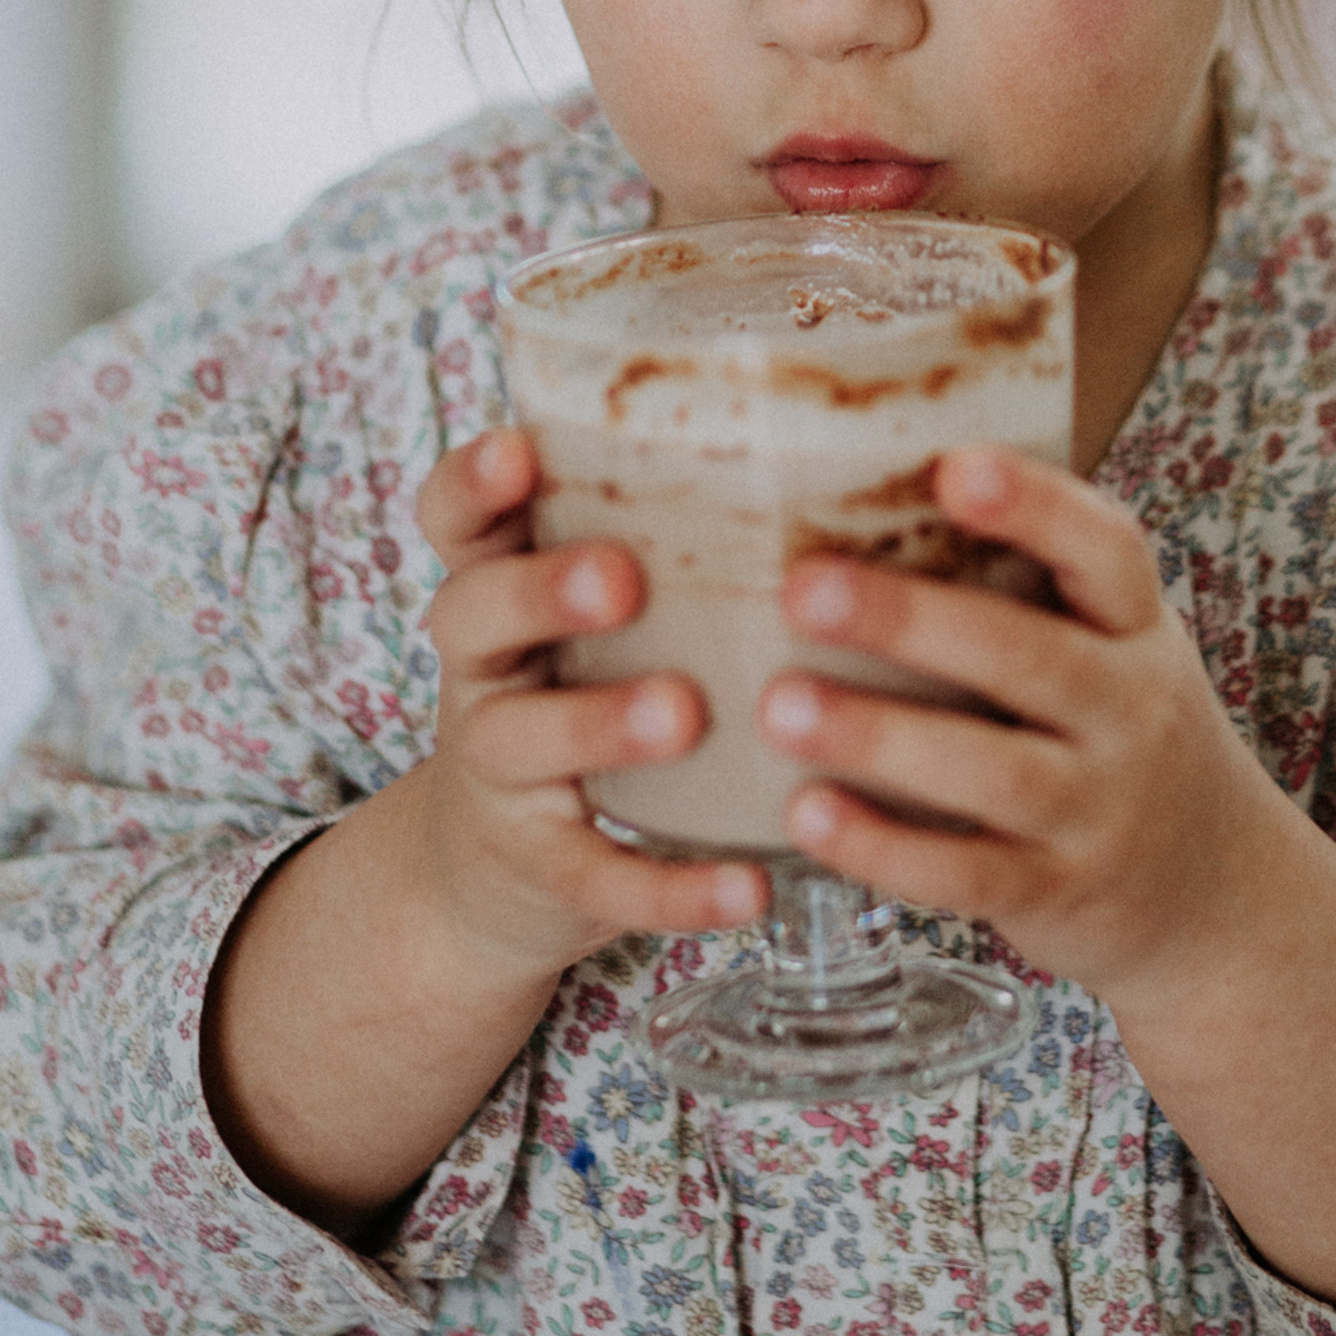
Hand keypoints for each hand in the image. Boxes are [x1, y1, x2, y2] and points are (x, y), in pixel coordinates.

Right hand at [413, 426, 767, 987]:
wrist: (493, 872)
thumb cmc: (590, 691)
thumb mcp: (602, 614)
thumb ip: (683, 540)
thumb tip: (880, 446)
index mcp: (503, 585)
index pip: (455, 517)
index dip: (474, 481)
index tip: (522, 450)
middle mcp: (485, 669)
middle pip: (471, 613)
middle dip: (541, 588)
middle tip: (621, 578)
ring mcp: (502, 773)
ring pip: (522, 740)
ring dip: (601, 723)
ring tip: (683, 713)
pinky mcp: (541, 870)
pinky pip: (599, 879)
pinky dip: (673, 889)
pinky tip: (750, 888)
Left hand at [758, 443, 1274, 1009]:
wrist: (1218, 894)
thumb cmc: (1118, 730)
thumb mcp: (1111, 649)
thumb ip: (1024, 592)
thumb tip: (856, 499)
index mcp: (1136, 628)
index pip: (1106, 551)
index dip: (1036, 506)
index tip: (954, 468)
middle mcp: (1131, 712)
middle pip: (1028, 657)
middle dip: (911, 622)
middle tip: (802, 589)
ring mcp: (1099, 809)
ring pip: (992, 770)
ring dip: (879, 737)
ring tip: (781, 707)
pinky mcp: (1057, 892)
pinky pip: (966, 871)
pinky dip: (882, 846)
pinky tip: (807, 814)